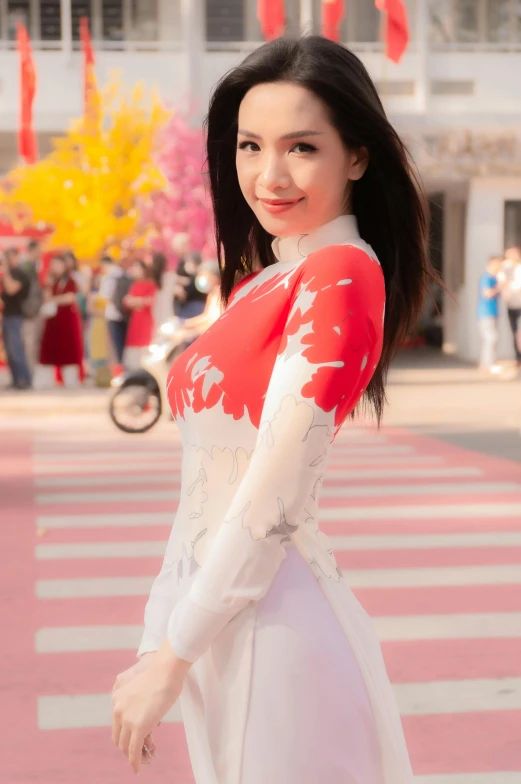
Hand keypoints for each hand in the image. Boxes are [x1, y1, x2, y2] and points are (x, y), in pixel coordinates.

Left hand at [112, 640, 190, 773]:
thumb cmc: (161, 673)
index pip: (117, 724)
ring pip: (125, 746)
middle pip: (119, 737)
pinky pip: (133, 750)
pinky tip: (138, 768)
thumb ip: (141, 700)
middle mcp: (118, 709)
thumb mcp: (144, 687)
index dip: (125, 736)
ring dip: (133, 756)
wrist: (166, 669)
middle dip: (128, 748)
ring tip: (142, 761)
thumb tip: (150, 714)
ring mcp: (127, 719)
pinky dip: (135, 761)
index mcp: (117, 698)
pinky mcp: (138, 727)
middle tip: (139, 754)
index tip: (134, 741)